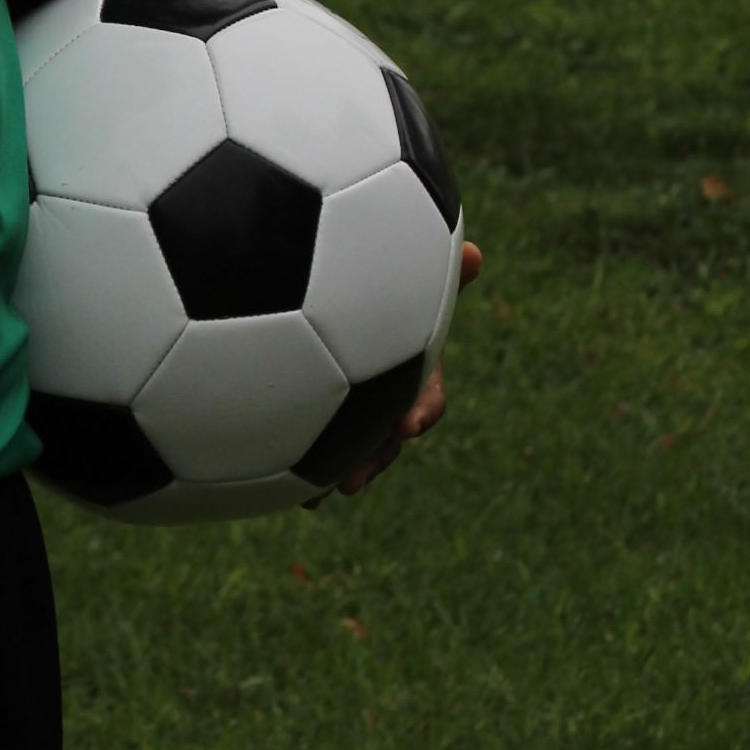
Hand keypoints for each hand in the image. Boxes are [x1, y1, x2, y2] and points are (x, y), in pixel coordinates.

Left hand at [326, 239, 483, 499]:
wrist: (332, 298)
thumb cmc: (381, 284)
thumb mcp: (410, 280)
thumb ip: (437, 272)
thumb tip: (475, 252)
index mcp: (411, 369)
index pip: (426, 398)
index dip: (420, 412)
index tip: (408, 424)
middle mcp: (386, 397)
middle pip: (386, 440)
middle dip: (373, 460)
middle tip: (353, 481)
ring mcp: (355, 412)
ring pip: (352, 452)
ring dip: (336, 474)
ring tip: (314, 498)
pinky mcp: (321, 419)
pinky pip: (315, 451)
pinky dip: (300, 470)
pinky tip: (274, 486)